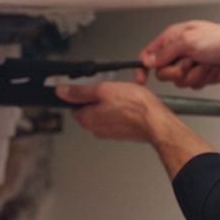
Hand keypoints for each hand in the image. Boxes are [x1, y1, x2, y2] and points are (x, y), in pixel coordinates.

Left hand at [55, 82, 174, 142]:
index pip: (74, 105)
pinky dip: (121, 111)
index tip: (93, 87)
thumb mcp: (104, 90)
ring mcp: (110, 132)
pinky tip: (130, 105)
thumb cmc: (135, 107)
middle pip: (89, 109)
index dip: (83, 93)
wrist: (157, 122)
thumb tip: (61, 91)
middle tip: (112, 90)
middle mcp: (96, 129)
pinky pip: (117, 118)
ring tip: (123, 97)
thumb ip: (80, 91)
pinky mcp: (122, 132)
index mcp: (86, 119)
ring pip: (104, 113)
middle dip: (98, 99)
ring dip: (111, 104)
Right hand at [136, 20, 219, 88]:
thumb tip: (147, 60)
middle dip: (177, 71)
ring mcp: (190, 64)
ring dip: (193, 74)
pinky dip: (202, 79)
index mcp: (173, 37)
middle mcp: (179, 51)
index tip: (141, 78)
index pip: (149, 54)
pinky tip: (211, 69)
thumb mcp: (189, 40)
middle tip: (189, 62)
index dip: (143, 67)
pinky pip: (191, 85)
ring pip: (178, 81)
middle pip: (162, 72)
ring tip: (205, 63)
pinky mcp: (199, 76)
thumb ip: (165, 51)